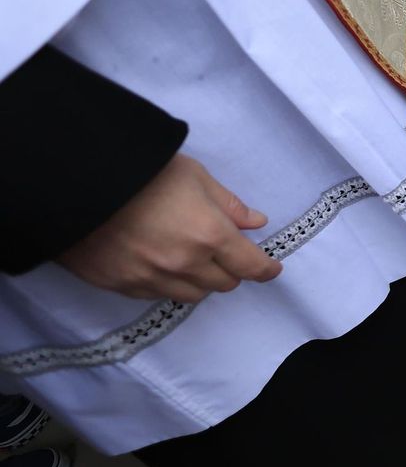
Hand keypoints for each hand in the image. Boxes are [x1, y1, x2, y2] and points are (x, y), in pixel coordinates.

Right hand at [59, 155, 281, 303]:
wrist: (72, 183)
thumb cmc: (140, 171)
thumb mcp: (193, 175)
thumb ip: (228, 204)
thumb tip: (255, 222)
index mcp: (209, 234)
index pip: (250, 266)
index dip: (266, 269)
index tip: (271, 269)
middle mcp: (184, 263)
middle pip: (223, 284)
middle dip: (230, 269)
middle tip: (224, 252)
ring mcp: (151, 278)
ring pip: (192, 295)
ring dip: (200, 281)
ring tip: (191, 258)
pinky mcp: (121, 286)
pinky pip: (157, 295)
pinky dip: (167, 284)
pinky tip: (160, 263)